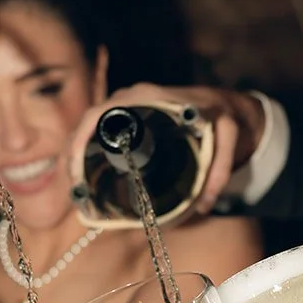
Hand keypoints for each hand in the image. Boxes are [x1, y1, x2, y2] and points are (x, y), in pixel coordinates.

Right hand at [69, 83, 265, 215]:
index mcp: (147, 97)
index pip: (101, 112)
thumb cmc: (224, 116)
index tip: (76, 166)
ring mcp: (128, 109)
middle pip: (88, 123)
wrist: (227, 106)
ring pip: (90, 129)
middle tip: (73, 188)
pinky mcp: (130, 121)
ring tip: (75, 189)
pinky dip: (88, 153)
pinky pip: (101, 134)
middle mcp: (132, 99)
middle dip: (73, 154)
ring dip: (77, 156)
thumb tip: (203, 204)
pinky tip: (85, 178)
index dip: (82, 137)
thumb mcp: (229, 137)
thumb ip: (221, 168)